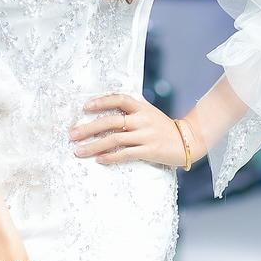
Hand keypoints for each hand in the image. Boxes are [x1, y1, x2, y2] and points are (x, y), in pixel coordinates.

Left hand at [68, 92, 203, 167]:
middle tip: (71, 135)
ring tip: (78, 151)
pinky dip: (110, 157)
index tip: (85, 107)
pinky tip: (99, 160)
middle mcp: (142, 120)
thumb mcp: (148, 114)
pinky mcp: (149, 150)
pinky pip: (125, 154)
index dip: (102, 101)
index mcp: (141, 108)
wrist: (188, 140)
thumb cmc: (163, 128)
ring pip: (114, 139)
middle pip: (110, 121)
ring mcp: (145, 135)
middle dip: (88, 128)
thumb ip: (131, 112)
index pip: (119, 100)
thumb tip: (104, 115)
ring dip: (93, 146)